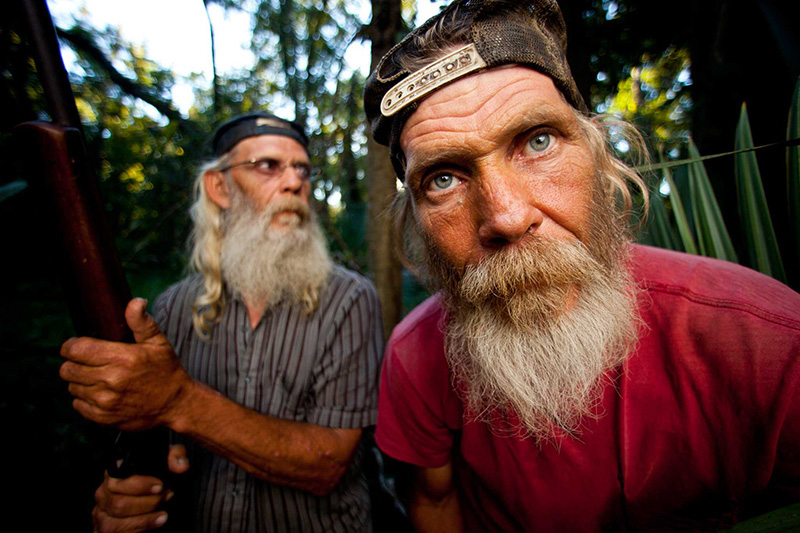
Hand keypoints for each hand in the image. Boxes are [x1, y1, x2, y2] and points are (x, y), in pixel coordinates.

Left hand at [60, 298, 193, 430]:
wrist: (176, 404)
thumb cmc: (166, 370)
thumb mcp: (158, 343)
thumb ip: (142, 322)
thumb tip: (135, 302)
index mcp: (122, 358)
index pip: (76, 350)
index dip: (70, 346)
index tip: (76, 345)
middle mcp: (111, 380)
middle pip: (68, 369)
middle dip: (73, 363)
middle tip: (87, 362)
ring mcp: (106, 401)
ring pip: (72, 387)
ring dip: (80, 381)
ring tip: (97, 377)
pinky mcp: (103, 418)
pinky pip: (78, 404)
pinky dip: (84, 398)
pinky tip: (101, 393)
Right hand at [93, 445, 189, 532]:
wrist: (152, 503)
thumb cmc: (155, 482)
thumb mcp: (166, 464)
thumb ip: (175, 456)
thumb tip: (181, 465)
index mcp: (114, 475)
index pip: (117, 478)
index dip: (139, 484)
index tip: (160, 486)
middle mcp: (104, 494)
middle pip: (118, 503)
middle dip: (146, 503)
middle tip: (165, 499)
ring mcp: (102, 515)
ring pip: (116, 523)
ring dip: (144, 519)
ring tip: (163, 515)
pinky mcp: (105, 531)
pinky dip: (139, 529)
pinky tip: (155, 524)